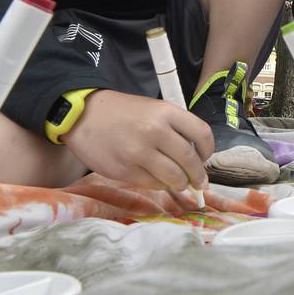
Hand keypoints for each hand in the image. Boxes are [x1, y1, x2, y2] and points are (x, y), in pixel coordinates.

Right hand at [63, 90, 213, 191]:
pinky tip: (159, 180)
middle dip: (198, 176)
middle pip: (190, 161)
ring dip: (181, 184)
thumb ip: (174, 129)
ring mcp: (139, 153)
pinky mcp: (125, 171)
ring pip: (174, 177)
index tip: (205, 157)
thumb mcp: (154, 109)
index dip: (208, 150)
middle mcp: (156, 131)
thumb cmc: (123, 112)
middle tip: (200, 182)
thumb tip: (195, 158)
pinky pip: (153, 184)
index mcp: (166, 112)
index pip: (202, 134)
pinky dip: (161, 185)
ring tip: (180, 183)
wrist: (85, 115)